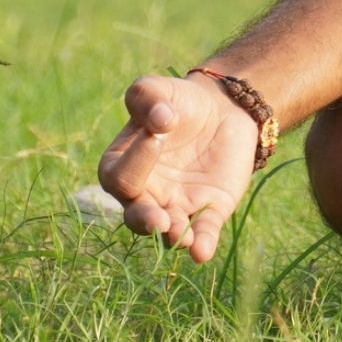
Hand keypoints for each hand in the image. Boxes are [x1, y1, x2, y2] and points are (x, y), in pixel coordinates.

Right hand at [96, 73, 257, 261]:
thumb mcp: (157, 89)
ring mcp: (175, 206)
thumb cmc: (177, 102)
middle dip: (145, 220)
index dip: (136, 161)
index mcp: (122, 165)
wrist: (221, 110)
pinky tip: (202, 252)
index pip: (120, 175)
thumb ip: (147, 96)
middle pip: (136, 216)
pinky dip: (201, 245)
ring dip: (173, 236)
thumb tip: (161, 120)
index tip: (157, 136)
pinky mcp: (206, 212)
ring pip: (168, 232)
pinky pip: (202, 233)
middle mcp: (145, 193)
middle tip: (159, 220)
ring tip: (181, 237)